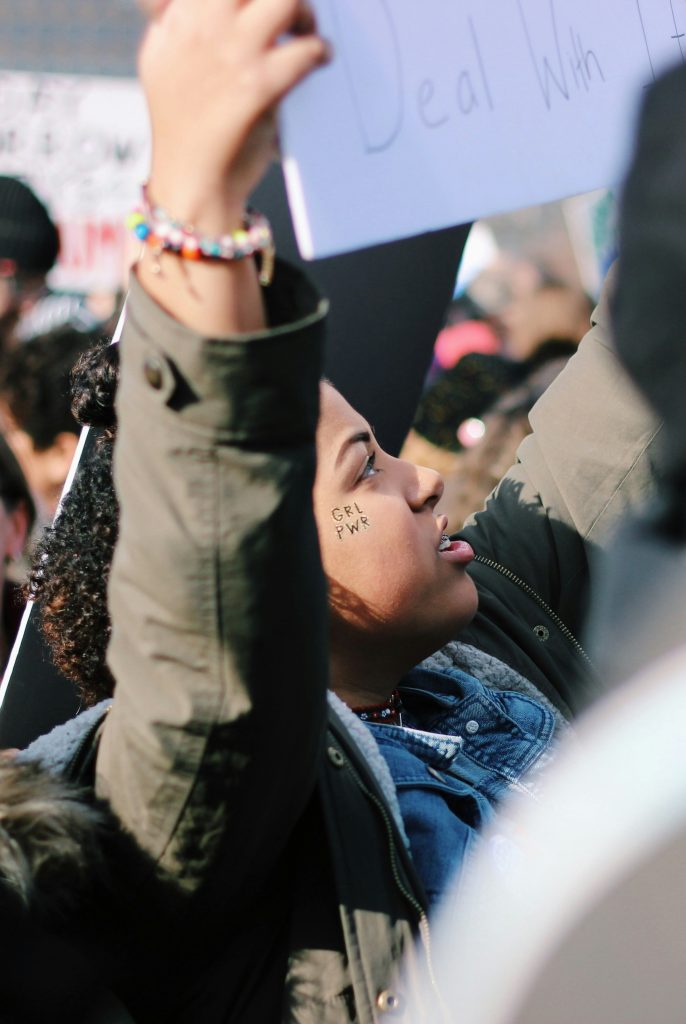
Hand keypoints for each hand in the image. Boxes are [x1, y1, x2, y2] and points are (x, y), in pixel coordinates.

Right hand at [138, 0, 328, 230]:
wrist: (190, 178)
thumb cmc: (180, 124)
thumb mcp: (161, 60)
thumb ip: (174, 20)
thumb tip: (184, 0)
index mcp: (178, 17)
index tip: (258, 3)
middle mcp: (203, 26)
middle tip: (292, 9)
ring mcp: (233, 54)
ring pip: (286, 1)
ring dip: (305, 11)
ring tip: (308, 30)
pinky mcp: (259, 86)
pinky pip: (305, 50)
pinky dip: (320, 51)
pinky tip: (320, 58)